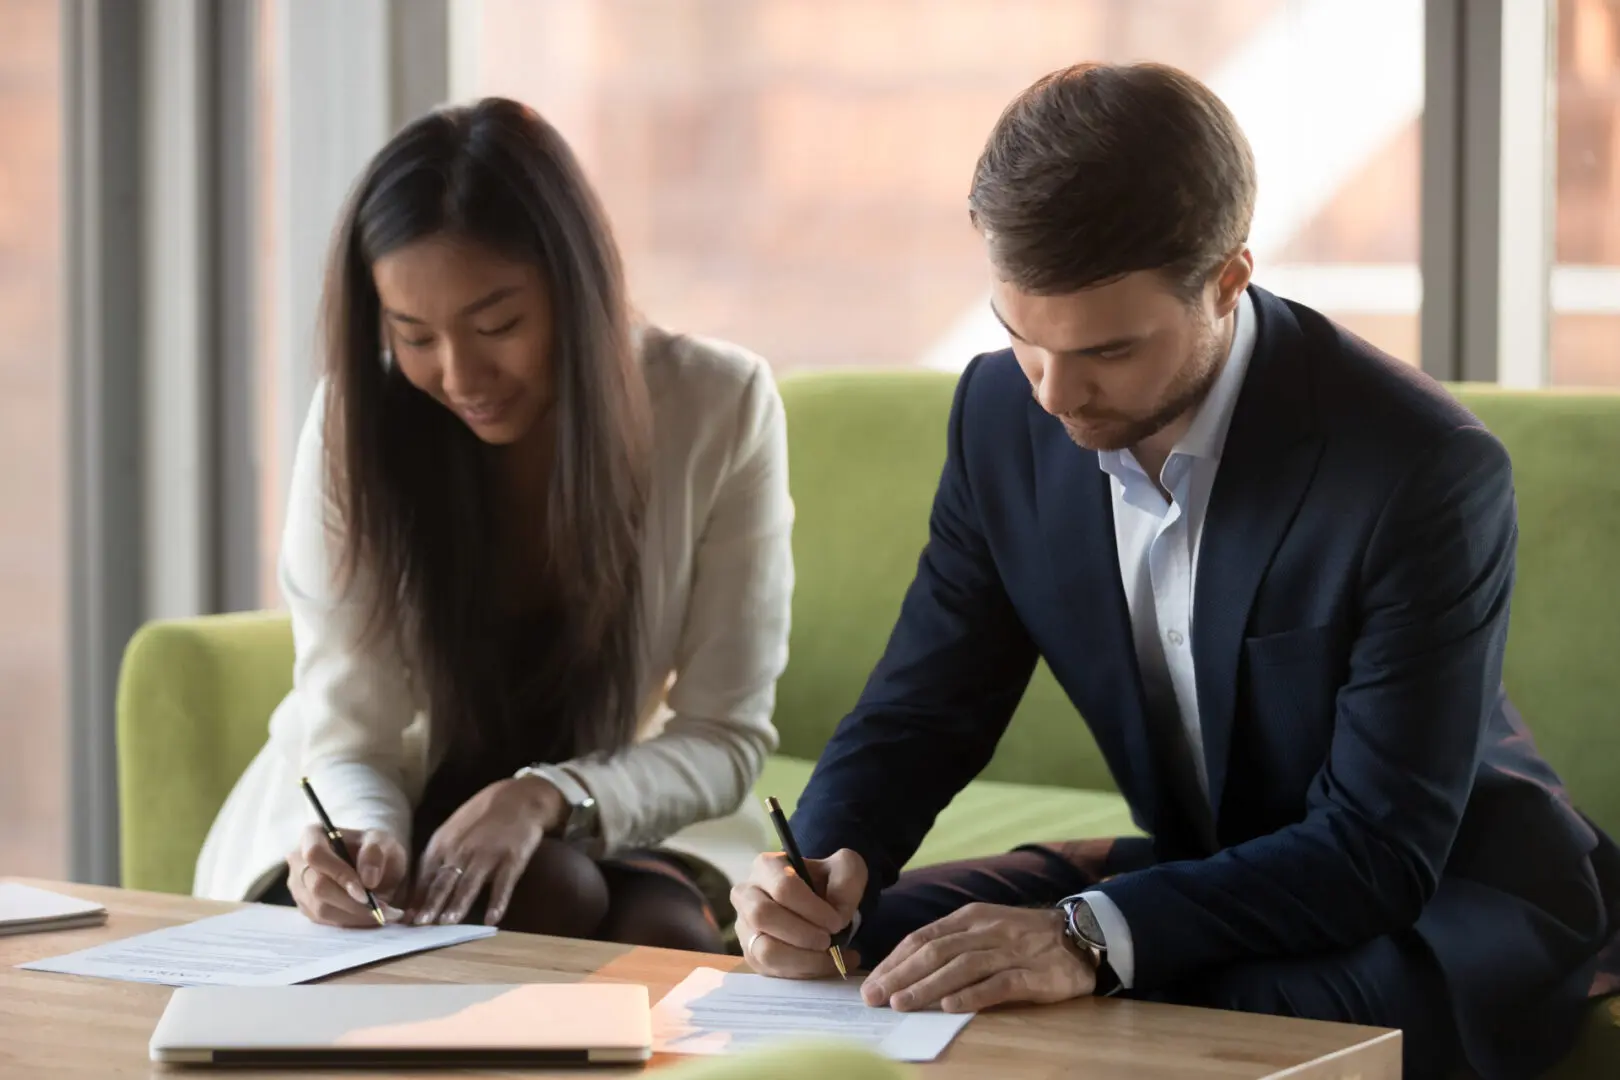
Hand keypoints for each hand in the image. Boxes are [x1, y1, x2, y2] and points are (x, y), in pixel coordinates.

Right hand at [285, 826, 406, 927]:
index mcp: (313, 836)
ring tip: (384, 914)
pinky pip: (325, 922)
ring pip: (321, 909)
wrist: (372, 868)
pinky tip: (371, 918)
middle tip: (383, 910)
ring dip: (355, 916)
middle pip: (318, 887)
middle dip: (352, 903)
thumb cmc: (374, 850)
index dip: (339, 875)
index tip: (366, 892)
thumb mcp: (382, 842)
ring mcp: (298, 887)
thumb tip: (368, 880)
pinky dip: (351, 922)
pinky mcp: (306, 908)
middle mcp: (298, 861)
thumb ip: (375, 854)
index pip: (316, 855)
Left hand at [409, 775, 564, 926]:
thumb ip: (438, 857)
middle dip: (431, 904)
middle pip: (444, 880)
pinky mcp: (512, 857)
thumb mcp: (453, 831)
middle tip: (421, 926)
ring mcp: (488, 853)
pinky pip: (504, 883)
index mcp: (443, 843)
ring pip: (470, 882)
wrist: (519, 797)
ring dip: (458, 904)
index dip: (416, 898)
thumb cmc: (482, 816)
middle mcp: (463, 849)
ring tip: (448, 924)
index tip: (407, 920)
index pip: (425, 875)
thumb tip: (418, 890)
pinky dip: (498, 902)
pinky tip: (492, 919)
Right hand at [730, 847, 865, 977]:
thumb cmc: (829, 883)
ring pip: (764, 950)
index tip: (837, 922)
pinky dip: (801, 972)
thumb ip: (847, 882)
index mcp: (767, 866)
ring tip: (830, 957)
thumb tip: (837, 917)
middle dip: (802, 934)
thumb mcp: (846, 869)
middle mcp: (746, 895)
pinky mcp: (751, 954)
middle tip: (828, 941)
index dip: (813, 909)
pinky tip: (823, 965)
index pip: (783, 887)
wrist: (821, 905)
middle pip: (763, 916)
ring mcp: (745, 927)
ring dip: (802, 959)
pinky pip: (770, 970)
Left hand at [861, 903, 1094, 1012]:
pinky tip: (950, 1007)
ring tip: (902, 1004)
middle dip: (901, 975)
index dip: (895, 960)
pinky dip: (972, 995)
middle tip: (875, 996)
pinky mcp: (1033, 975)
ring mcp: (1010, 951)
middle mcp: (986, 931)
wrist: (1081, 935)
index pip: (923, 938)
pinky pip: (999, 984)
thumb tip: (906, 967)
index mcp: (970, 917)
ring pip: (961, 967)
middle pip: (936, 952)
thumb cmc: (1023, 936)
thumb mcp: (984, 929)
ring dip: (927, 986)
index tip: (872, 981)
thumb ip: (951, 943)